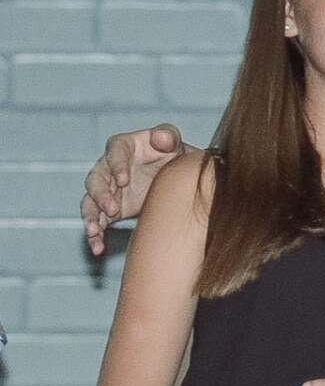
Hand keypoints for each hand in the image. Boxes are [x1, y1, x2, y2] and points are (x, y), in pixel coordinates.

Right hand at [83, 124, 191, 255]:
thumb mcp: (174, 143)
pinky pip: (97, 222)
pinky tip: (97, 248)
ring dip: (90, 217)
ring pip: (90, 203)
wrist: (173, 177)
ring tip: (94, 232)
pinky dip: (95, 235)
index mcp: (122, 147)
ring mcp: (106, 190)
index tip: (124, 180)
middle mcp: (108, 168)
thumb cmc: (173, 154)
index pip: (114, 153)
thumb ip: (168, 136)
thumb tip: (161, 137)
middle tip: (112, 209)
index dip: (116, 166)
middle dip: (101, 195)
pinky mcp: (108, 210)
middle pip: (96, 180)